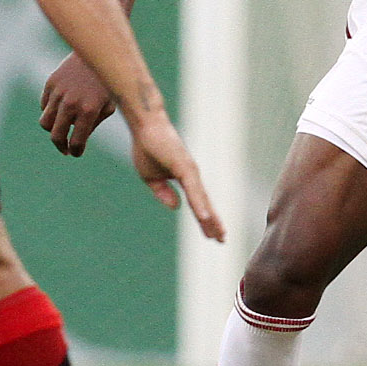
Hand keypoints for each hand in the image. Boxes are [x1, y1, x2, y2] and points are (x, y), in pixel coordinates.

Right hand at [39, 53, 115, 156]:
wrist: (99, 51)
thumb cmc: (107, 82)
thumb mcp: (108, 105)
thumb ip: (94, 124)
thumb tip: (77, 139)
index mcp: (89, 110)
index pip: (76, 142)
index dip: (76, 151)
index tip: (76, 152)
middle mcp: (71, 103)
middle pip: (56, 136)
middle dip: (61, 146)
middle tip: (65, 149)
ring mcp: (59, 92)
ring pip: (46, 122)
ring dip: (53, 129)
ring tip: (62, 129)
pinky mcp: (51, 83)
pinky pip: (44, 106)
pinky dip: (51, 111)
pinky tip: (61, 111)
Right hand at [127, 112, 225, 241]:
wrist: (144, 125)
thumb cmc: (147, 146)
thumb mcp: (150, 177)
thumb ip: (163, 192)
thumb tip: (177, 207)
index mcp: (185, 178)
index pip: (198, 203)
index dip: (206, 219)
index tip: (214, 235)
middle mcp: (191, 175)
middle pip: (204, 204)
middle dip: (213, 223)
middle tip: (223, 240)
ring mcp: (190, 170)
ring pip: (202, 200)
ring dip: (210, 218)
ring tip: (218, 235)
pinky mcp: (184, 166)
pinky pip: (193, 189)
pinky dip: (199, 204)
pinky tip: (205, 217)